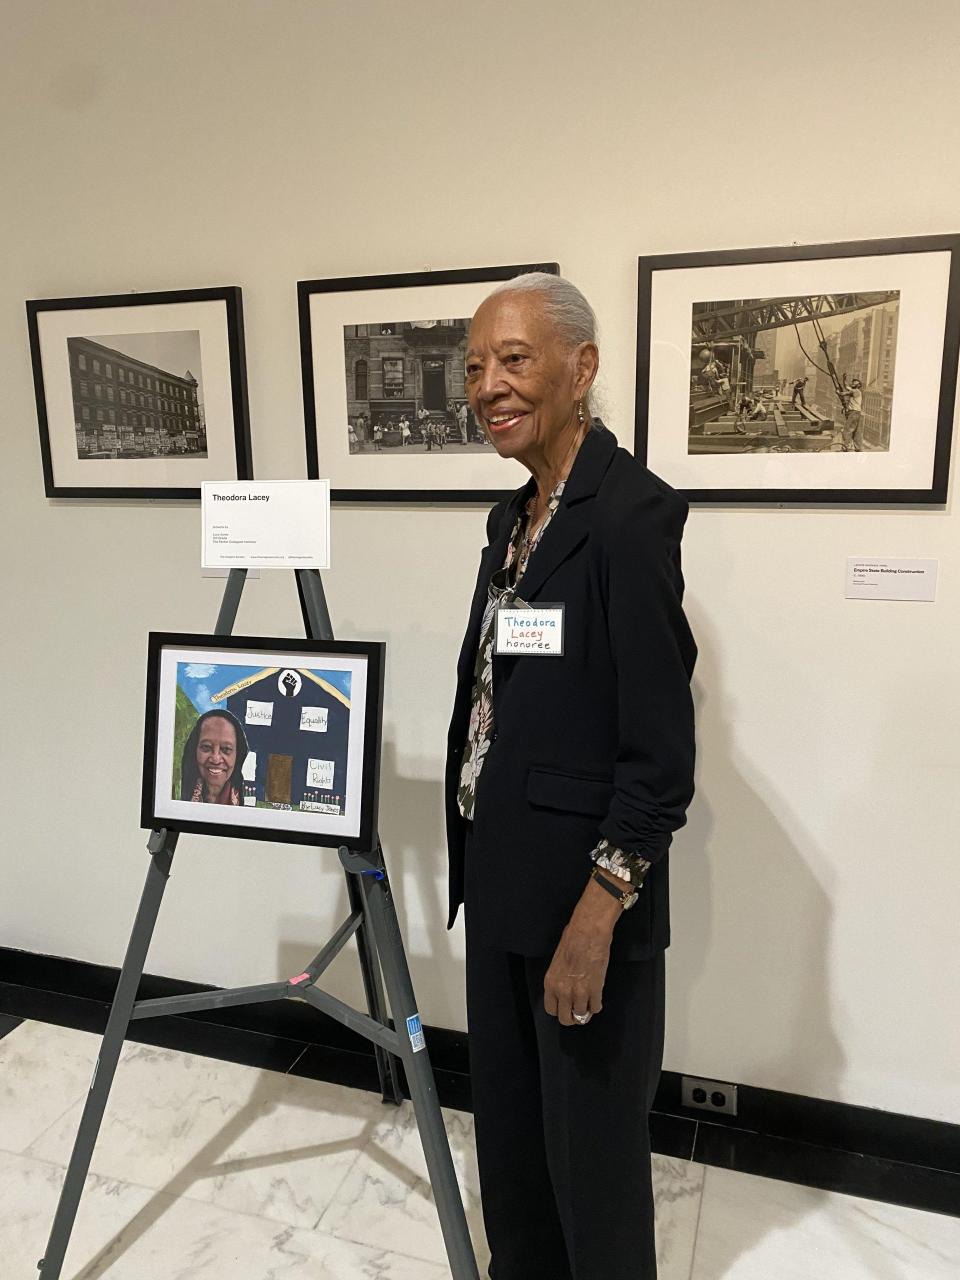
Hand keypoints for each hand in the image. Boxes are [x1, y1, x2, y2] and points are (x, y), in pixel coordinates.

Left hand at [543, 882, 619, 1024]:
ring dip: (586, 1011)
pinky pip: (595, 1008)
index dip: (560, 1010)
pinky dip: (597, 1005)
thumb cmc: (572, 940)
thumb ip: (559, 980)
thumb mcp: (557, 963)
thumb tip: (565, 991)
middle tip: (579, 1010)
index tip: (566, 1007)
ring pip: (581, 1016)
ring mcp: (578, 992)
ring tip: (589, 1001)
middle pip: (565, 1018)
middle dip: (573, 1017)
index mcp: (550, 983)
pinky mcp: (594, 990)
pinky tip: (597, 998)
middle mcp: (562, 991)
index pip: (551, 1010)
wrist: (587, 932)